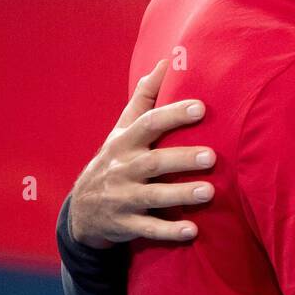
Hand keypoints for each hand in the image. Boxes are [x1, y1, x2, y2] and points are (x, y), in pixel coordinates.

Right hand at [69, 60, 216, 248]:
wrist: (82, 211)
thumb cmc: (115, 161)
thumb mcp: (122, 130)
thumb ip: (145, 99)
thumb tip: (165, 63)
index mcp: (125, 143)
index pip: (149, 124)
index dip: (173, 114)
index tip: (201, 107)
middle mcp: (122, 169)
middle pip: (153, 162)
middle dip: (182, 159)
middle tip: (212, 156)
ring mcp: (122, 198)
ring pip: (152, 196)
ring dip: (181, 195)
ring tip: (209, 192)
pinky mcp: (125, 225)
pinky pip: (148, 229)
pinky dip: (169, 231)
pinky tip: (193, 232)